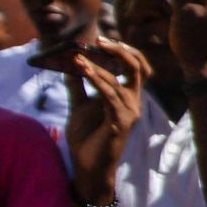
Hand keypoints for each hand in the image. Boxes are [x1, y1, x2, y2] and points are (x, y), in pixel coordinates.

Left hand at [65, 38, 148, 194]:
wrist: (86, 166)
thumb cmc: (87, 138)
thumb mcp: (79, 105)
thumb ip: (77, 85)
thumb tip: (68, 62)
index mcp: (127, 96)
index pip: (137, 67)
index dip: (124, 50)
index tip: (102, 41)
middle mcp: (133, 102)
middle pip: (138, 67)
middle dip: (120, 50)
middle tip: (99, 40)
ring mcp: (129, 112)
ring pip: (118, 80)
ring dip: (96, 66)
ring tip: (77, 57)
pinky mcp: (120, 122)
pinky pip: (109, 95)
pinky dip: (95, 80)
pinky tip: (81, 70)